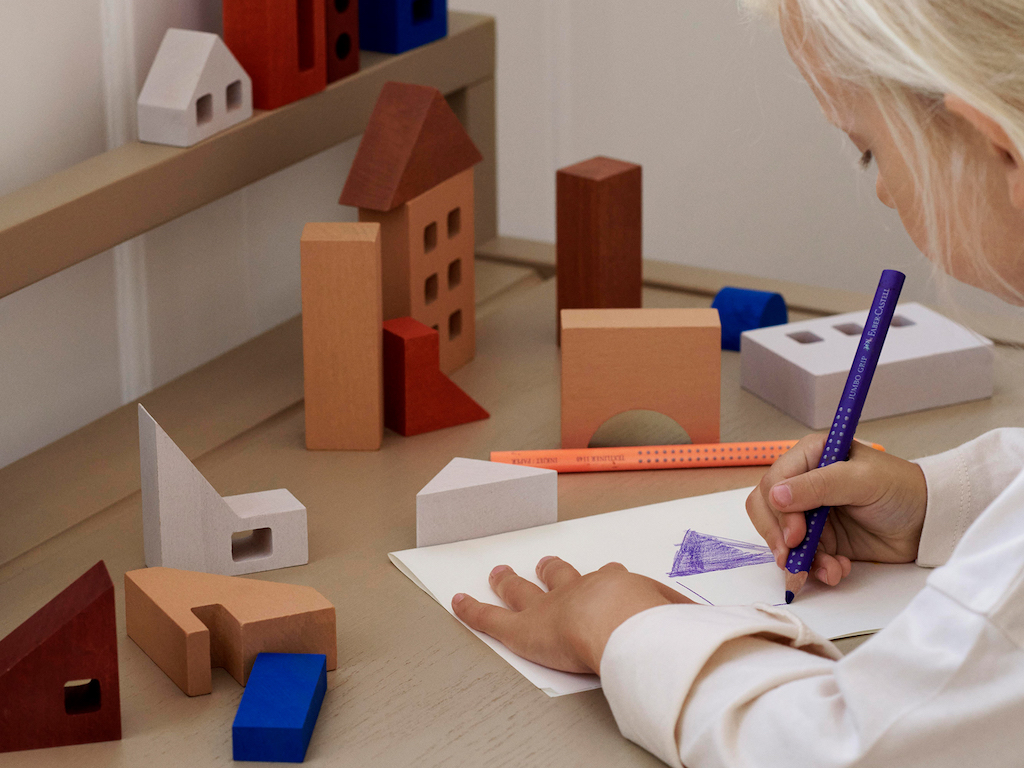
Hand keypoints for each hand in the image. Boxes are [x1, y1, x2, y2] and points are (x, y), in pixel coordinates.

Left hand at [451, 556, 692, 674]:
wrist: (624, 625)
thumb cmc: (655, 624)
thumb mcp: (683, 620)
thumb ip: (691, 624)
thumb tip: (718, 627)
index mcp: (619, 586)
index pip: (613, 580)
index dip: (609, 580)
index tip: (613, 577)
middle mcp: (581, 589)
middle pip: (562, 575)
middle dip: (552, 569)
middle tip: (545, 562)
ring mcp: (548, 606)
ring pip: (523, 590)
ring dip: (511, 582)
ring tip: (501, 573)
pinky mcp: (521, 628)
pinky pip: (490, 617)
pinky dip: (472, 609)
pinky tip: (457, 602)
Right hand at [747, 434, 926, 586]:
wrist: (929, 522)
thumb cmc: (901, 489)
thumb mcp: (862, 481)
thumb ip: (818, 486)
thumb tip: (775, 496)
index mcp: (810, 456)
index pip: (774, 482)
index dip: (778, 510)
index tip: (795, 534)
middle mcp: (804, 483)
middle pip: (767, 511)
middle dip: (780, 538)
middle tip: (795, 558)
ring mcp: (811, 513)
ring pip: (782, 539)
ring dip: (801, 559)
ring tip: (830, 570)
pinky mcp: (822, 539)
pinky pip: (803, 557)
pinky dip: (816, 569)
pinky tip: (837, 571)